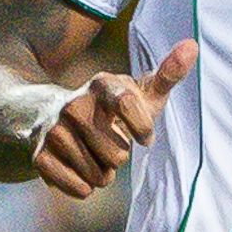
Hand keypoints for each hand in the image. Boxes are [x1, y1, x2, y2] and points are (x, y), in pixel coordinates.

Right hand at [33, 40, 194, 198]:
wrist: (56, 116)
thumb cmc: (114, 107)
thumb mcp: (142, 92)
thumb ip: (169, 73)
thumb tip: (192, 44)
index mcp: (102, 85)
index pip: (127, 105)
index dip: (142, 128)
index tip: (145, 137)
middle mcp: (73, 105)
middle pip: (117, 154)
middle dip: (121, 156)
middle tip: (111, 143)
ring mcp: (54, 130)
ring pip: (99, 174)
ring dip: (103, 173)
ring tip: (95, 154)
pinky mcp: (40, 154)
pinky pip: (77, 187)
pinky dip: (85, 187)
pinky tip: (81, 172)